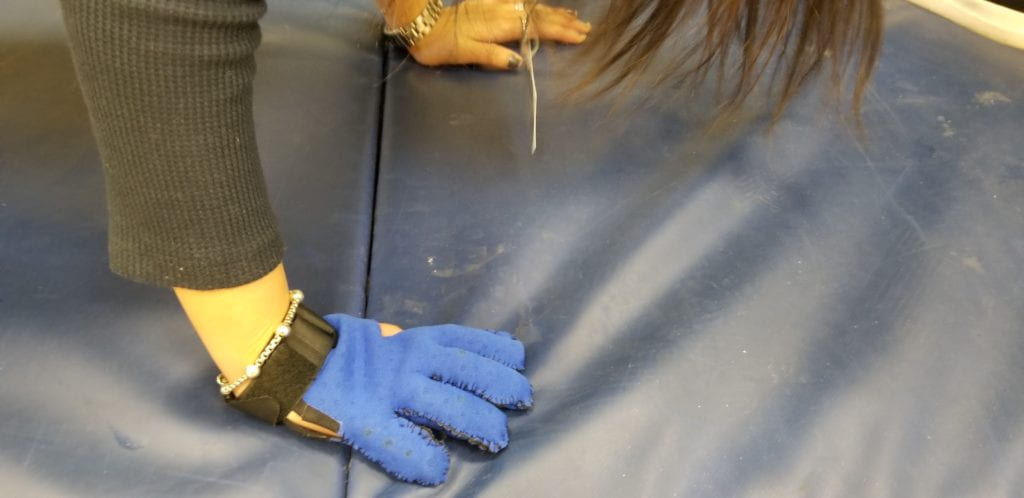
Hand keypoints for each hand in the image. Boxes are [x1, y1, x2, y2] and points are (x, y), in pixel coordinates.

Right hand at [300, 314, 532, 484]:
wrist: (292, 362)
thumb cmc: (348, 353)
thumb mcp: (393, 338)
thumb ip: (426, 348)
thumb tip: (473, 351)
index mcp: (418, 341)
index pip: (471, 341)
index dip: (501, 354)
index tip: (518, 364)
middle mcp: (410, 362)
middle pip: (471, 373)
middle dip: (503, 388)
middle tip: (521, 403)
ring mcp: (389, 392)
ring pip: (448, 405)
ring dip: (478, 423)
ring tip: (496, 439)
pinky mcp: (366, 422)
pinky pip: (403, 444)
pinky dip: (424, 459)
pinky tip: (438, 467)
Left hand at [409, 0, 590, 69]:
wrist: (422, 25)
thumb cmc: (442, 45)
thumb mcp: (466, 54)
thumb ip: (493, 56)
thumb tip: (519, 61)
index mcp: (499, 26)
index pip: (537, 28)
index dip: (559, 32)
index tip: (579, 37)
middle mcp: (501, 12)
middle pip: (538, 15)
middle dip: (563, 22)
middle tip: (585, 29)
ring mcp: (495, 6)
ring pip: (531, 7)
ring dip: (553, 12)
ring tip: (572, 17)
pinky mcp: (487, 4)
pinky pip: (519, 2)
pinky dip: (535, 6)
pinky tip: (542, 7)